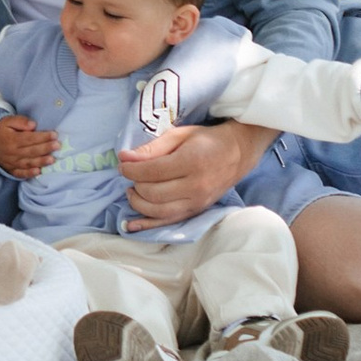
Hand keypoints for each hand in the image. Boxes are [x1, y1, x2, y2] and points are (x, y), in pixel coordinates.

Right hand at [0, 114, 58, 178]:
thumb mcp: (8, 121)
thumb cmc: (1, 130)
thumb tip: (33, 125)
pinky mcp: (11, 170)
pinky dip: (29, 174)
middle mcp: (12, 152)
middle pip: (31, 151)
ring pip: (28, 163)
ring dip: (41, 162)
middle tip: (58, 146)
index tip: (54, 135)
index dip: (42, 137)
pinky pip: (20, 173)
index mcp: (11, 139)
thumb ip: (20, 121)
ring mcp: (11, 162)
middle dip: (45, 148)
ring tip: (52, 160)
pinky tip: (38, 172)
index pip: (29, 138)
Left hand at [117, 116, 269, 223]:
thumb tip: (124, 158)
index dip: (131, 169)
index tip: (122, 163)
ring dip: (139, 203)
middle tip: (129, 175)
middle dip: (135, 184)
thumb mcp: (179, 135)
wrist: (238, 153)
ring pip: (158, 211)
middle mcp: (195, 186)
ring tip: (133, 190)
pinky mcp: (197, 211)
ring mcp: (197, 202)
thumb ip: (152, 148)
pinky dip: (148, 225)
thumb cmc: (207, 140)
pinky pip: (168, 222)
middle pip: (153, 193)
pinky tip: (131, 225)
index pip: (151, 171)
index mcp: (191, 162)